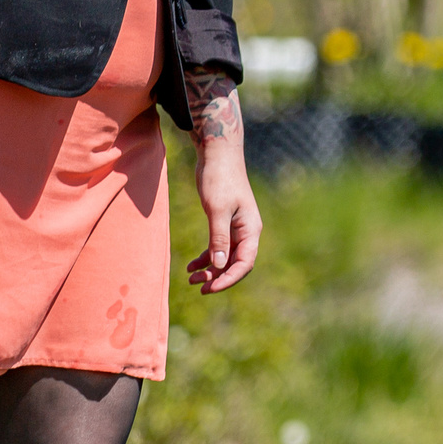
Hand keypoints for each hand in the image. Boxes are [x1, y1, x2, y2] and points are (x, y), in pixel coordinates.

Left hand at [188, 139, 261, 293]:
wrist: (218, 154)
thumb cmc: (220, 179)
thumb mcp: (217, 210)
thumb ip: (219, 238)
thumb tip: (218, 265)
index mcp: (250, 230)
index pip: (244, 263)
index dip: (228, 279)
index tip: (210, 289)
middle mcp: (246, 232)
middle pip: (235, 263)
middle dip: (217, 277)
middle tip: (197, 286)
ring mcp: (236, 228)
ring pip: (225, 257)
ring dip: (210, 270)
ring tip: (191, 278)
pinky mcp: (224, 222)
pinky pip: (218, 247)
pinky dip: (206, 257)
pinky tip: (191, 265)